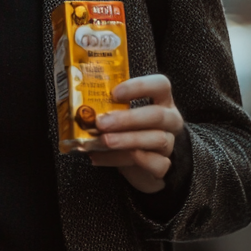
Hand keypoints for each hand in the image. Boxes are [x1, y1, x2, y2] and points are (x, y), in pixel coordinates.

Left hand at [89, 74, 183, 193]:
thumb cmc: (131, 130)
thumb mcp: (122, 114)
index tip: (115, 93)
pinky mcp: (163, 165)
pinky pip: (152, 164)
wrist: (145, 163)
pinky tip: (101, 158)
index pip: (160, 85)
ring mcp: (169, 143)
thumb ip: (109, 107)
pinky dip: (124, 160)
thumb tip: (81, 107)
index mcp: (162, 100)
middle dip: (127, 119)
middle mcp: (170, 120)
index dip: (139, 86)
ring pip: (157, 139)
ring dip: (126, 140)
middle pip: (156, 115)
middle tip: (101, 123)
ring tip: (102, 142)